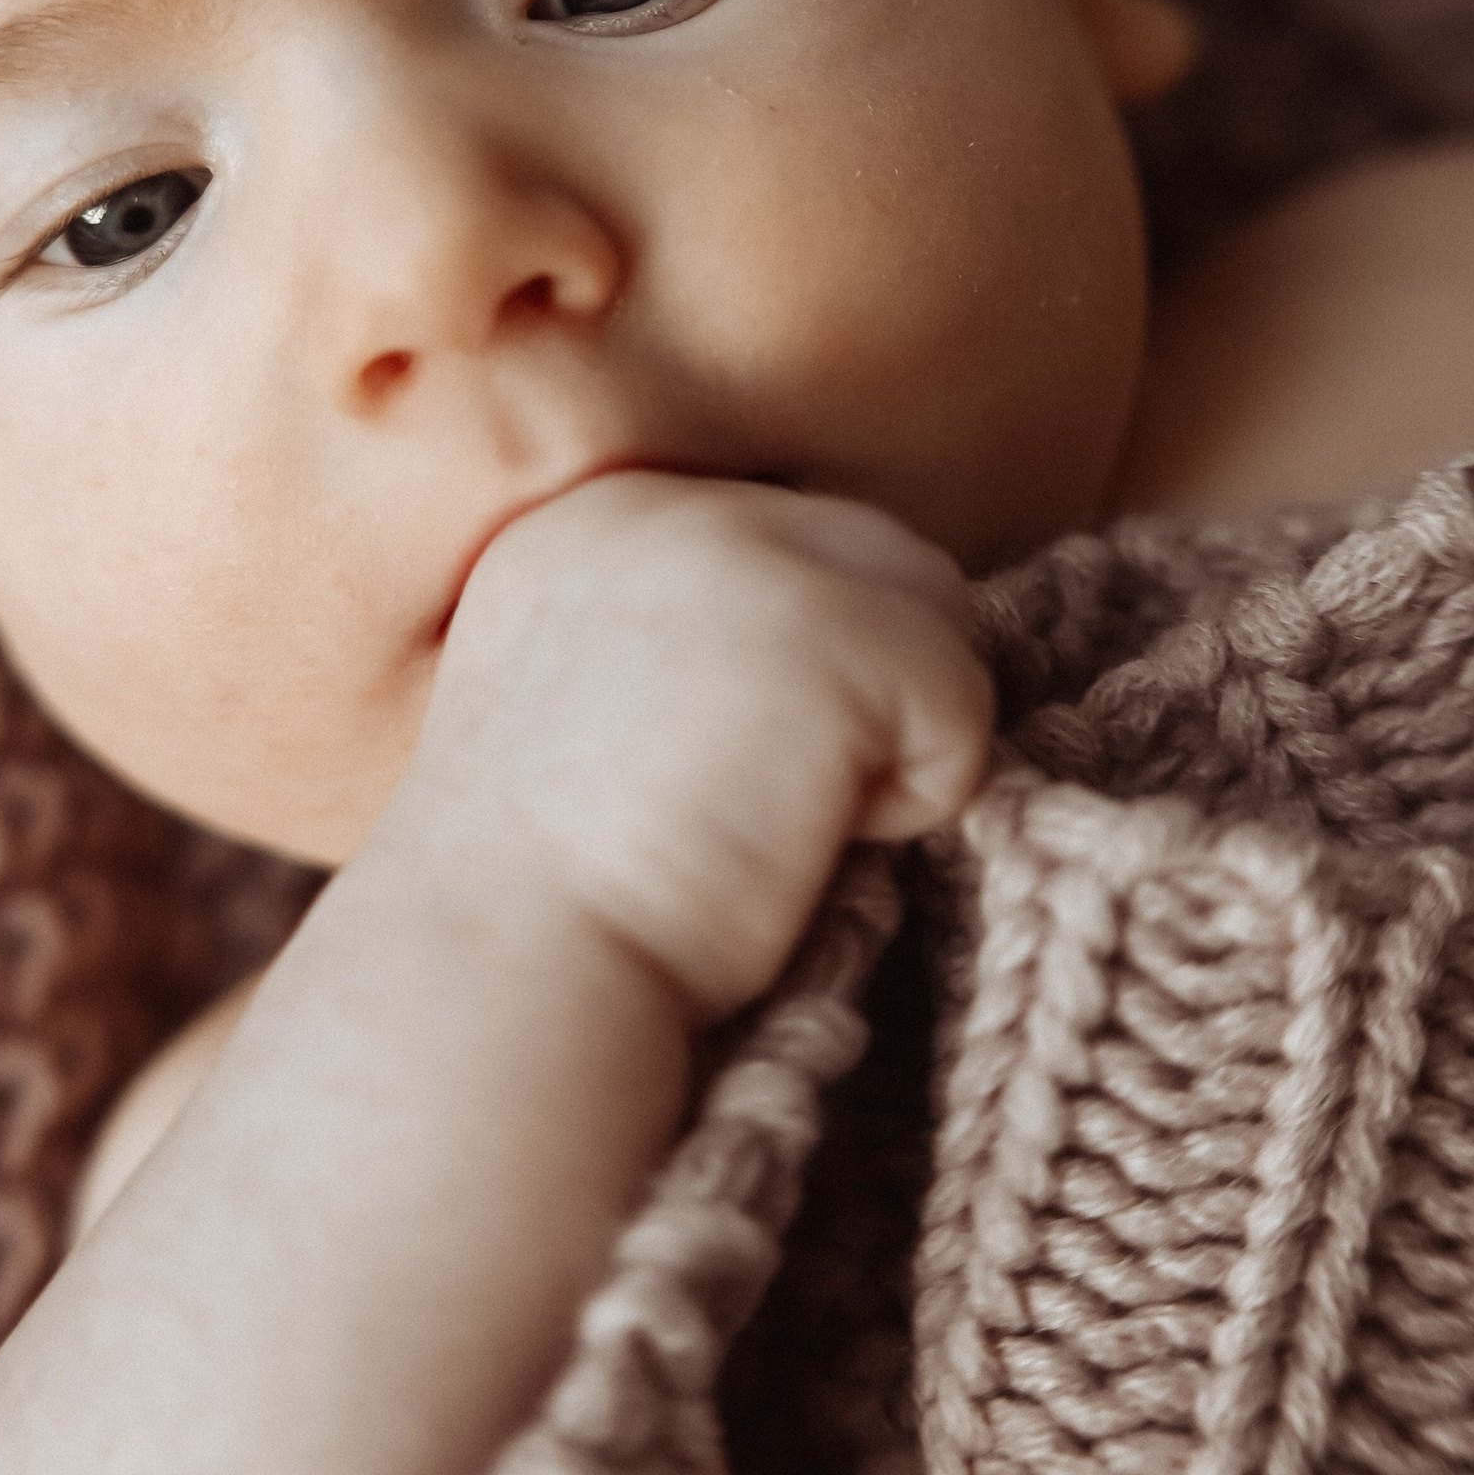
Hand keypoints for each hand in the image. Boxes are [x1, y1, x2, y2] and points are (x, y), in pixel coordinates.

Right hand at [400, 475, 991, 1023]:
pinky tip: (795, 841)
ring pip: (934, 611)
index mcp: (588, 519)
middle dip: (860, 691)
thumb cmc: (549, 898)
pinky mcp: (826, 623)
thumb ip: (690, 641)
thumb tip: (842, 658)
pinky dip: (917, 797)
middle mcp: (659, 503)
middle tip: (749, 808)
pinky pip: (964, 696)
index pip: (787, 544)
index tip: (710, 780)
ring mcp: (742, 546)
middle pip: (874, 556)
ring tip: (768, 820)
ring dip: (889, 736)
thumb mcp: (588, 709)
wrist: (509, 972)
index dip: (797, 675)